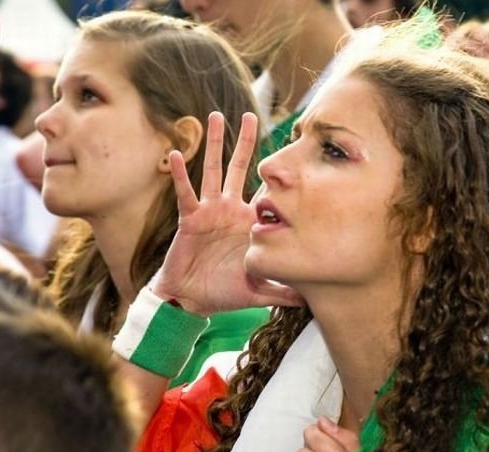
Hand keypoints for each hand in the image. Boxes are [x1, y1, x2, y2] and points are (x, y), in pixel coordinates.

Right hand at [151, 112, 302, 315]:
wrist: (191, 299)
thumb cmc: (223, 292)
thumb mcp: (258, 290)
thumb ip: (282, 291)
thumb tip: (310, 299)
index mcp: (249, 222)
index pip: (266, 192)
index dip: (278, 175)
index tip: (292, 152)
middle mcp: (230, 209)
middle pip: (239, 168)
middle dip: (245, 142)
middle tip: (251, 115)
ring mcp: (210, 210)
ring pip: (213, 170)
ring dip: (215, 144)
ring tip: (215, 116)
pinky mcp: (190, 217)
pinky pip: (186, 192)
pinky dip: (180, 174)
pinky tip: (178, 153)